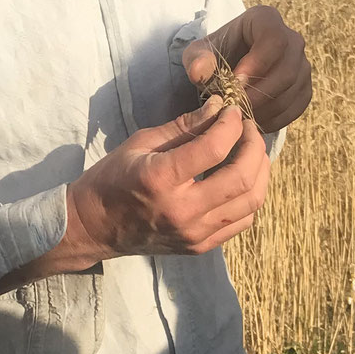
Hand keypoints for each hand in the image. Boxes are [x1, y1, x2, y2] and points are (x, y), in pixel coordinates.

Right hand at [62, 98, 268, 266]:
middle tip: (247, 127)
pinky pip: (242, 221)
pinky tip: (244, 178)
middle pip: (242, 177)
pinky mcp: (200, 246)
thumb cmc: (112, 178)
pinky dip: (251, 196)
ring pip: (251, 202)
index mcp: (162, 180)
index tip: (232, 110)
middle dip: (254, 145)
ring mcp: (194, 234)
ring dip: (260, 170)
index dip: (231, 124)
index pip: (214, 148)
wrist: (94, 227)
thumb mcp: (141, 143)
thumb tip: (219, 107)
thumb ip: (184, 126)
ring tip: (252, 150)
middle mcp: (182, 211)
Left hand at [182, 4, 312, 131]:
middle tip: (236, 107)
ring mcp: (302, 64)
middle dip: (260, 93)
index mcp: (265, 20)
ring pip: (293, 90)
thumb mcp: (198, 54)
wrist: (229, 69)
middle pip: (287, 69)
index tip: (236, 83)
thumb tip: (199, 71)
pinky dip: (276, 119)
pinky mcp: (304, 87)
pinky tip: (254, 121)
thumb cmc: (214, 56)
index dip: (258, 63)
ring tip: (242, 116)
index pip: (273, 39)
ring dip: (266, 109)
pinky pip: (296, 107)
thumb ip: (196, 59)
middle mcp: (291, 39)